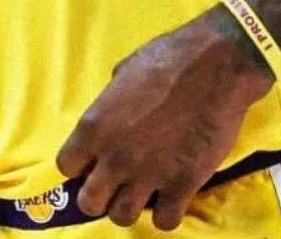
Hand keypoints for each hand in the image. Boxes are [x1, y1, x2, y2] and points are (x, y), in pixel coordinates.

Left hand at [55, 9, 274, 230]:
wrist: (214, 67)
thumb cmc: (164, 59)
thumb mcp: (121, 75)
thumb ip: (108, 106)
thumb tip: (110, 120)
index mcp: (94, 126)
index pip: (66, 166)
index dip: (79, 166)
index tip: (91, 162)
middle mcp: (115, 156)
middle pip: (89, 202)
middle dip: (97, 196)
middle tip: (112, 184)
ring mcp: (149, 174)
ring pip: (123, 217)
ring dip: (128, 207)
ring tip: (140, 192)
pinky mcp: (183, 185)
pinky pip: (165, 221)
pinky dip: (166, 214)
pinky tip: (170, 198)